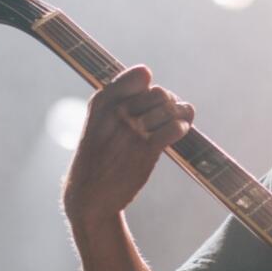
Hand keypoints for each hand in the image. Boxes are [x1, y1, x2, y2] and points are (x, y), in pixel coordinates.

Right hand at [62, 65, 195, 225]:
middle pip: (161, 93)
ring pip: (171, 109)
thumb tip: (148, 76)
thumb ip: (119, 98)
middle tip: (168, 115)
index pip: (140, 76)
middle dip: (169, 102)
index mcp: (102, 102)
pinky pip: (174, 129)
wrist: (89, 195)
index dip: (150, 86)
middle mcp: (117, 113)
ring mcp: (131, 132)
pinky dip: (182, 128)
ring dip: (181, 115)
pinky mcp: (145, 151)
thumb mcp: (97, 121)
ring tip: (180, 122)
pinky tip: (180, 132)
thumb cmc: (98, 156)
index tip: (149, 100)